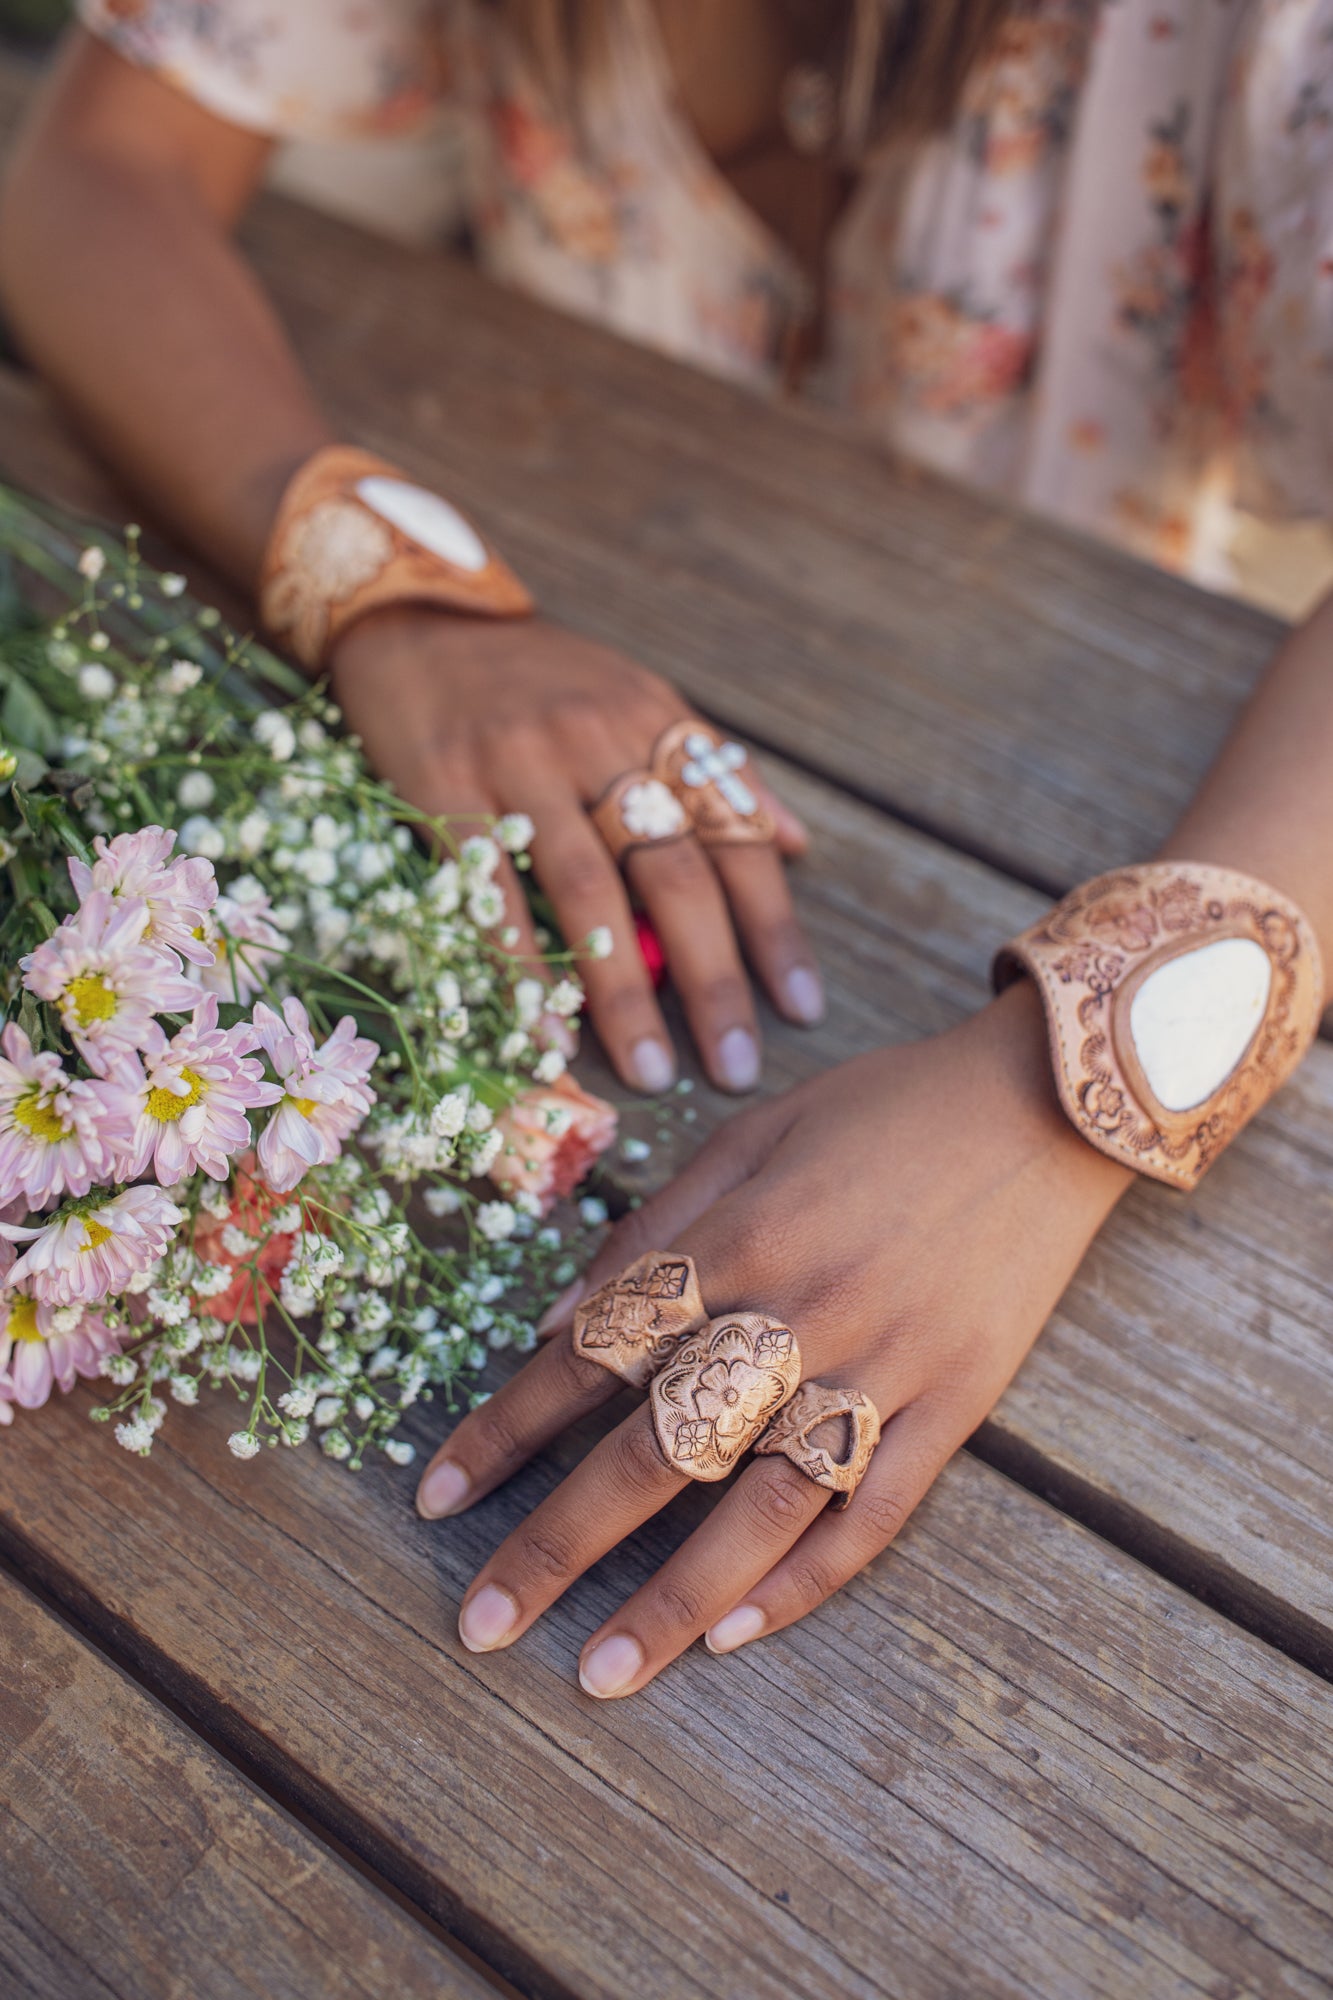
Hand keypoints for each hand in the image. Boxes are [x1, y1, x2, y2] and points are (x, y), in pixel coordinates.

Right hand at [329, 606, 818, 1092]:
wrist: (412, 616)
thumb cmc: (536, 677)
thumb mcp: (641, 697)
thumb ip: (717, 770)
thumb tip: (799, 845)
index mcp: (656, 724)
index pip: (736, 836)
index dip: (774, 928)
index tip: (801, 1009)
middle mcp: (598, 740)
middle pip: (673, 873)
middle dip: (713, 979)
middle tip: (737, 1067)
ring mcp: (520, 762)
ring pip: (588, 890)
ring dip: (623, 992)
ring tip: (652, 1071)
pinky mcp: (445, 783)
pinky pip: (492, 887)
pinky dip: (520, 962)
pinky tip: (547, 1030)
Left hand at [415, 981, 1131, 1694]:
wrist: (1046, 1104)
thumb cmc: (883, 1111)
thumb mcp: (754, 1130)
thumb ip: (655, 1226)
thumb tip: (559, 1319)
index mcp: (741, 1237)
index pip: (596, 1352)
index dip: (508, 1427)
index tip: (436, 1495)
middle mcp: (802, 1313)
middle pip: (660, 1447)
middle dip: (559, 1540)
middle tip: (480, 1624)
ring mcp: (885, 1368)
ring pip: (763, 1506)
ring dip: (674, 1598)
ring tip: (599, 1675)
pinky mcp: (955, 1405)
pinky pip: (874, 1511)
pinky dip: (808, 1579)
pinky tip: (737, 1634)